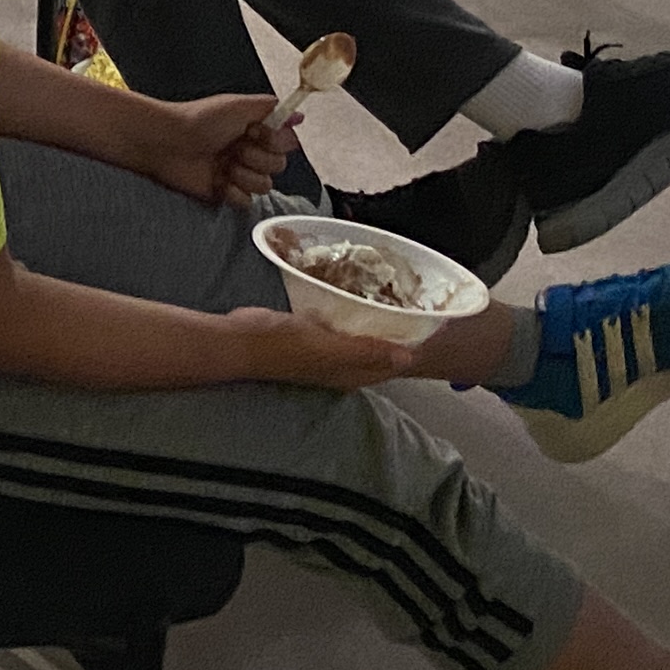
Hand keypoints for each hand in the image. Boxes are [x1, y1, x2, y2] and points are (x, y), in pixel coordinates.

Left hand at [142, 92, 298, 209]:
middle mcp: (249, 151)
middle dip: (258, 159)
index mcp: (255, 130)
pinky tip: (219, 182)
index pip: (287, 143)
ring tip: (224, 166)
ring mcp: (238, 173)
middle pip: (279, 166)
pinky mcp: (225, 193)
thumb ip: (269, 108)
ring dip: (246, 176)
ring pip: (266, 186)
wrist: (167, 143)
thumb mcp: (237, 105)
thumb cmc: (198, 119)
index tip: (254, 132)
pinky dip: (234, 193)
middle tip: (235, 149)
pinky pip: (247, 202)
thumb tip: (298, 114)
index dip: (275, 141)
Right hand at [236, 305, 430, 388]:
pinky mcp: (309, 334)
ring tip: (393, 296)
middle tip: (414, 303)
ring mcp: (323, 350)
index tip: (428, 324)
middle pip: (376, 352)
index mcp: (348, 373)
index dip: (409, 347)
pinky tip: (354, 296)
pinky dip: (351, 313)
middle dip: (395, 333)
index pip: (389, 364)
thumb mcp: (329, 348)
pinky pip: (339, 325)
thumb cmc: (284, 345)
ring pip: (358, 337)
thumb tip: (409, 358)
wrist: (240, 340)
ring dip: (374, 322)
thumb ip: (367, 352)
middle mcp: (339, 365)